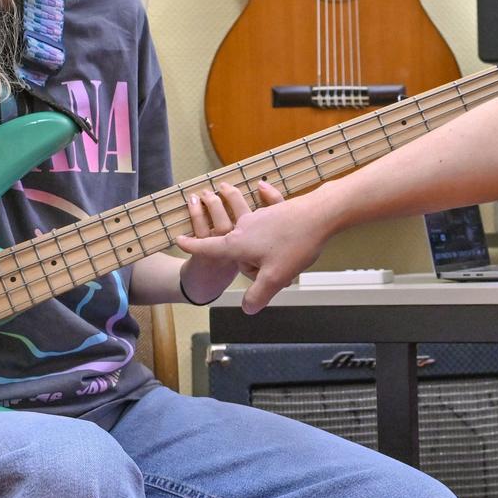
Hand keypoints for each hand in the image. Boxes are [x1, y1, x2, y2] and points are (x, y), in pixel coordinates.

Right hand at [174, 188, 341, 312]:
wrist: (319, 214)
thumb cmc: (295, 246)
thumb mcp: (274, 278)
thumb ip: (257, 295)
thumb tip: (247, 308)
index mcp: (238, 244)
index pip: (209, 247)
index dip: (193, 246)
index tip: (179, 240)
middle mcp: (244, 227)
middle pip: (234, 248)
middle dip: (249, 265)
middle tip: (274, 273)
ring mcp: (259, 216)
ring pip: (251, 236)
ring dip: (261, 246)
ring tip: (285, 254)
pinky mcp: (275, 209)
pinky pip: (267, 211)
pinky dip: (265, 203)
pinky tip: (262, 188)